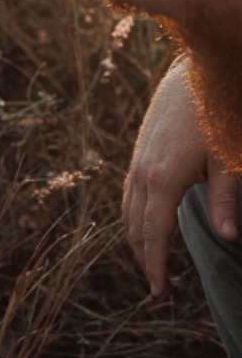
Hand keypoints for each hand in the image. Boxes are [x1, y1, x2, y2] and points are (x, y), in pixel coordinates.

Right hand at [124, 60, 238, 295]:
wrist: (199, 66)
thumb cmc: (221, 112)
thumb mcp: (230, 160)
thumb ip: (226, 200)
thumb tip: (228, 238)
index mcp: (164, 179)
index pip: (155, 234)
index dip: (157, 265)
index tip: (160, 291)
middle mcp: (143, 172)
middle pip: (136, 227)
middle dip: (145, 258)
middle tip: (157, 286)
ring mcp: (138, 159)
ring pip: (127, 210)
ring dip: (135, 238)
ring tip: (149, 259)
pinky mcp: (140, 149)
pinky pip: (128, 192)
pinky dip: (132, 215)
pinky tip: (143, 221)